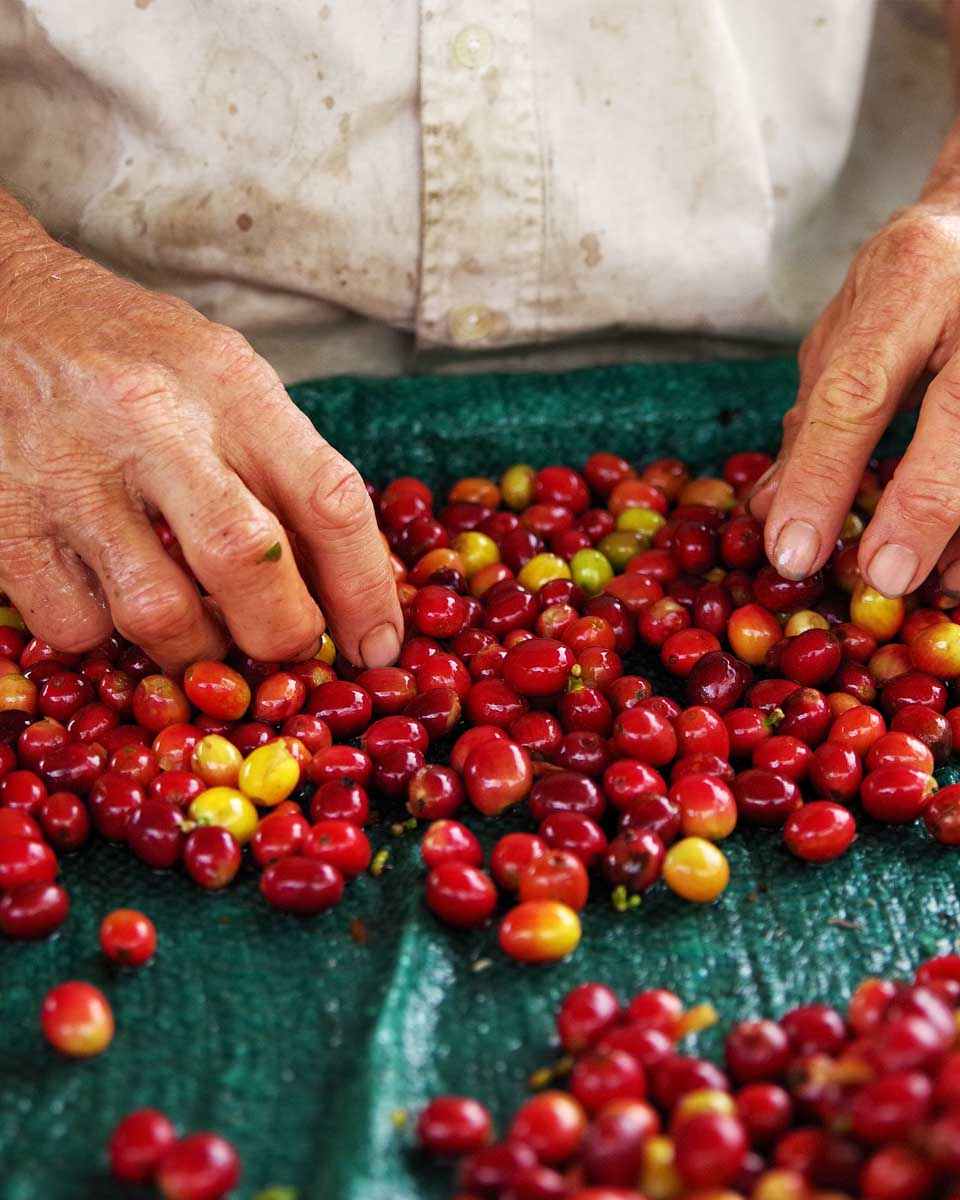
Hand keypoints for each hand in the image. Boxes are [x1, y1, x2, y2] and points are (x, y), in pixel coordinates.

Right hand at [0, 212, 401, 669]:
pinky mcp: (4, 520)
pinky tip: (108, 593)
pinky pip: (76, 625)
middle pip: (247, 563)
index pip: (327, 499)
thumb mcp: (223, 377)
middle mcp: (151, 422)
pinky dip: (106, 634)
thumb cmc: (129, 352)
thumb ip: (284, 468)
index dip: (366, 590)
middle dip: (282, 633)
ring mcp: (69, 472)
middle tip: (285, 647)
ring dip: (195, 649)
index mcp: (227, 383)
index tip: (379, 646)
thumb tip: (348, 587)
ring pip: (159, 614)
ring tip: (197, 626)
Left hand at [750, 198, 959, 598]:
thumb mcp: (853, 325)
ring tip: (941, 585)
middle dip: (924, 504)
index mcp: (909, 280)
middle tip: (886, 578)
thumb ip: (816, 414)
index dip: (823, 477)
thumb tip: (771, 509)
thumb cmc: (919, 279)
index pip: (857, 389)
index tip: (793, 551)